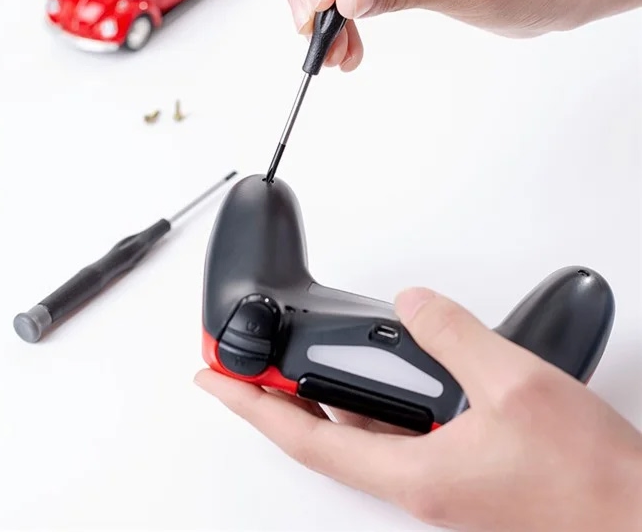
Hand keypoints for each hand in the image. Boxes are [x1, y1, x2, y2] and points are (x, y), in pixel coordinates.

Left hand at [195, 288, 641, 531]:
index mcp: (414, 473)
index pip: (305, 440)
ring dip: (326, 401)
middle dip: (279, 399)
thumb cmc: (591, 480)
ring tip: (300, 364)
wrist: (637, 517)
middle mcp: (417, 485)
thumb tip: (414, 303)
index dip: (251, 407)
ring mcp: (438, 483)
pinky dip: (373, 405)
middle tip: (247, 366)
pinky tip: (381, 378)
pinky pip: (397, 437)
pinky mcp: (461, 475)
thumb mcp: (516, 385)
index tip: (213, 383)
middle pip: (324, 440)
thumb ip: (454, 335)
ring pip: (361, 438)